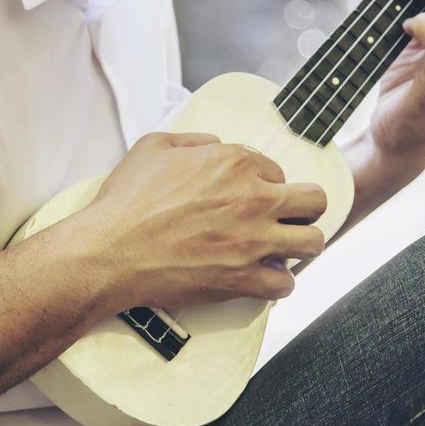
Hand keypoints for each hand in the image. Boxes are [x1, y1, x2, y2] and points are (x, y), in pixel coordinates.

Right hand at [75, 132, 326, 316]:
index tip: (252, 198)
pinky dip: (276, 283)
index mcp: (234, 163)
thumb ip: (193, 141)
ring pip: (312, 243)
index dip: (266, 185)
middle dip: (303, 209)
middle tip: (284, 220)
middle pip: (315, 201)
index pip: (277, 171)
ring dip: (299, 247)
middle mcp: (253, 198)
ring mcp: (253, 241)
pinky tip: (260, 278)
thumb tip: (215, 146)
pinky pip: (286, 285)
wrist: (110, 251)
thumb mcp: (153, 146)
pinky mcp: (244, 279)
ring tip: (280, 251)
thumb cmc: (126, 200)